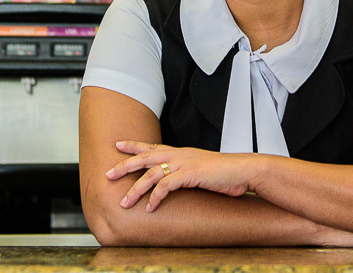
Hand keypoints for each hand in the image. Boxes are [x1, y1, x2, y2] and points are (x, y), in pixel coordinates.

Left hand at [106, 140, 256, 210]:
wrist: (242, 171)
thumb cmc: (223, 173)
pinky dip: (156, 197)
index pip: (152, 146)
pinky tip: (150, 207)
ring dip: (136, 189)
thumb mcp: (200, 170)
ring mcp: (184, 163)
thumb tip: (173, 182)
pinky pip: (167, 186)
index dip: (134, 145)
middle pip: (145, 157)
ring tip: (125, 202)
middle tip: (109, 174)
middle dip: (125, 165)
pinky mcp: (190, 174)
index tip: (118, 144)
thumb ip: (185, 173)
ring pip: (152, 173)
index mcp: (180, 152)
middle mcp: (179, 154)